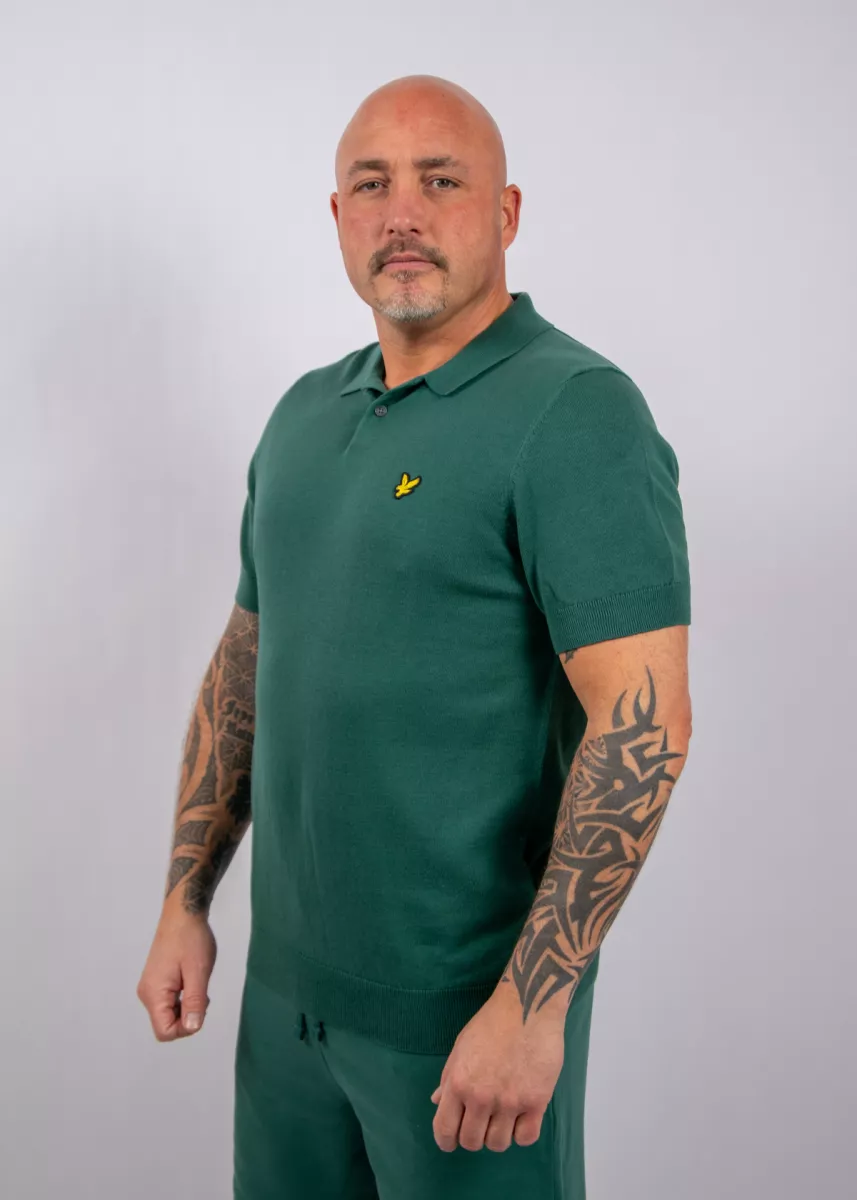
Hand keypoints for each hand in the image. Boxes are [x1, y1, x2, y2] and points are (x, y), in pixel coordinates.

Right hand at [136, 904, 216, 1040]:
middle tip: (202, 993)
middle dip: (188, 1016)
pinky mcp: (156, 981)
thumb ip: (195, 1002)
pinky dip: (183, 998)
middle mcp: (147, 993)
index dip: (186, 1028)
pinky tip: (192, 981)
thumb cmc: (191, 938)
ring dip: (187, 1006)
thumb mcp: (198, 972)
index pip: (165, 1032)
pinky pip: (169, 1001)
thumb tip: (192, 1028)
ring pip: (169, 1013)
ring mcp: (150, 987)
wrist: (183, 914)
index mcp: (154, 993)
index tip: (200, 1007)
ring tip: (197, 983)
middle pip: (166, 1025)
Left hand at [429, 985, 565, 1152]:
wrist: (527, 1006)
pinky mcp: (536, 1101)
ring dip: (498, 1135)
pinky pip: (526, 1138)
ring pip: (498, 1144)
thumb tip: (436, 1101)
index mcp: (458, 1082)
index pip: (444, 1129)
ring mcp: (509, 1101)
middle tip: (481, 1123)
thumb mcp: (461, 1047)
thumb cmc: (492, 1023)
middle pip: (472, 1142)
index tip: (451, 1142)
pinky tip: (521, 1118)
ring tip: (503, 1118)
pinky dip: (522, 1133)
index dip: (446, 1141)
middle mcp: (481, 1097)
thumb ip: (449, 1078)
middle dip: (473, 1137)